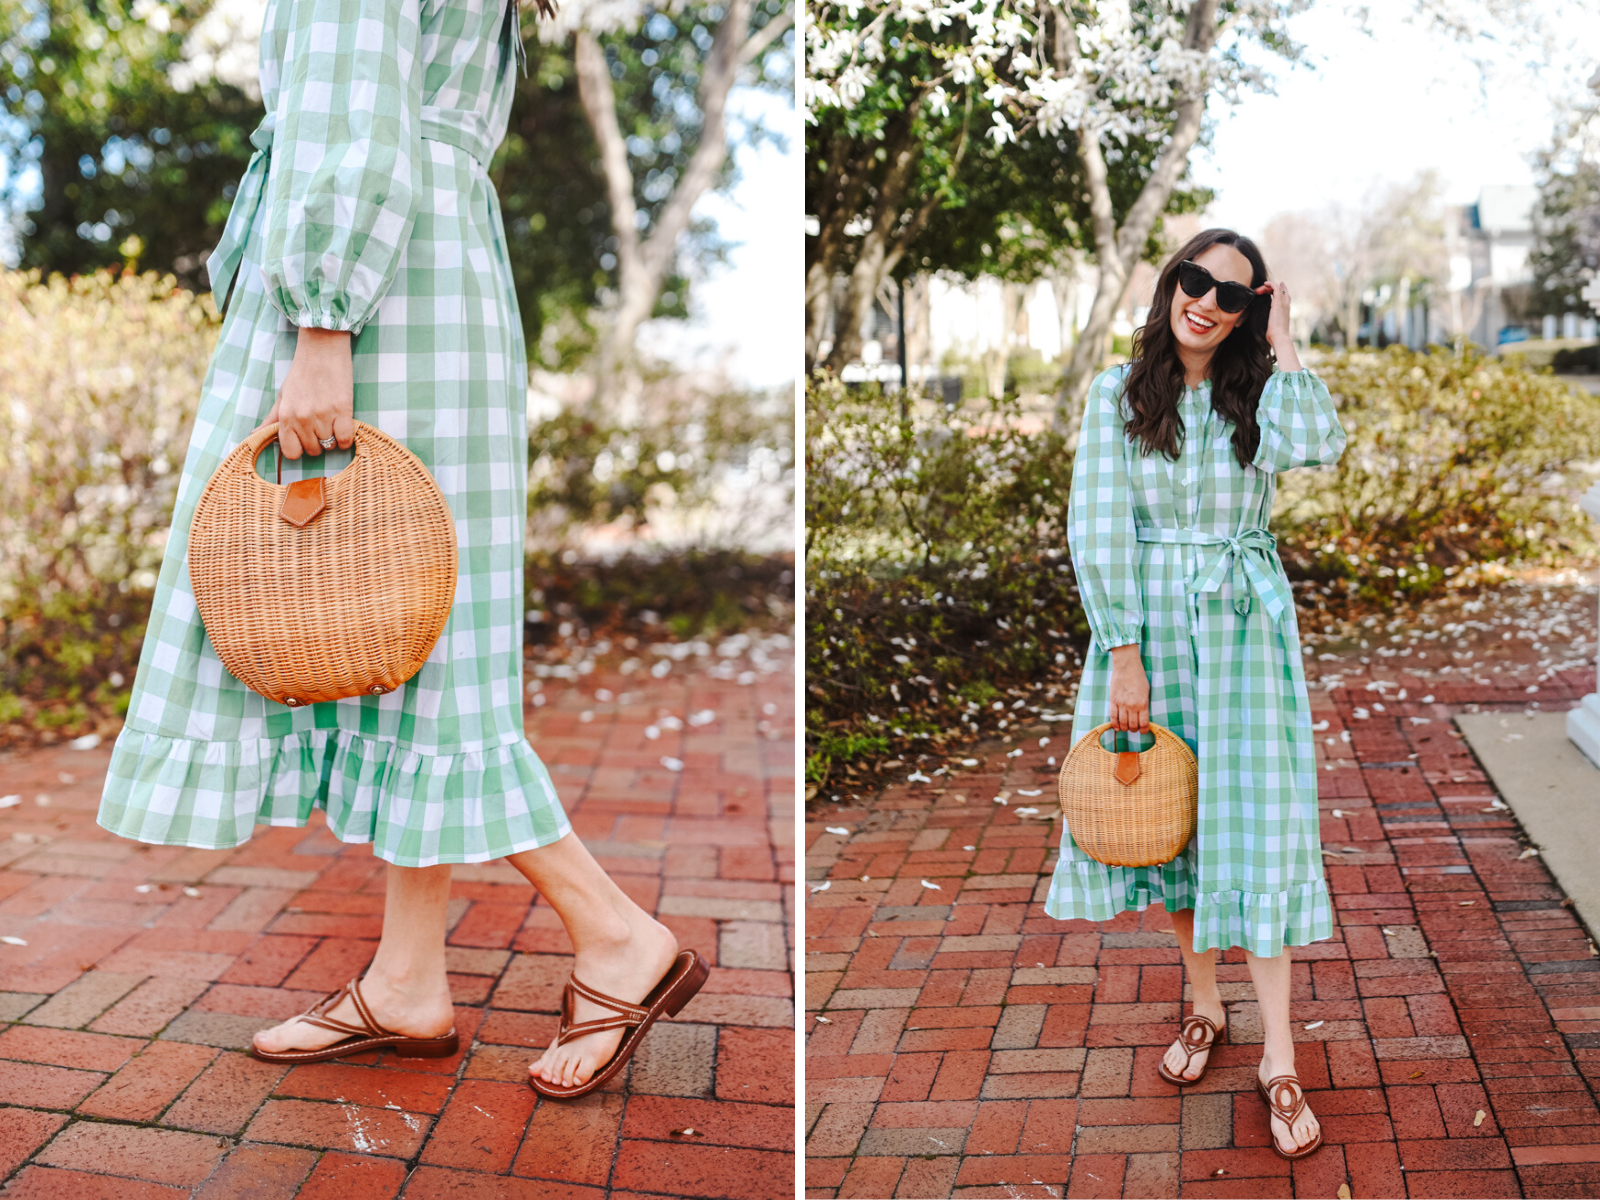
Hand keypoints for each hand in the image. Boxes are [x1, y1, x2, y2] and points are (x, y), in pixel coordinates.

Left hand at [259, 327, 354, 458]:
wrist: (322, 351)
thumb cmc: (302, 374)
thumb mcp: (283, 396)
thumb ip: (271, 419)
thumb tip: (254, 434)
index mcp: (286, 416)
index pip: (291, 452)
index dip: (300, 448)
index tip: (305, 438)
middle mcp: (303, 419)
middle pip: (313, 450)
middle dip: (318, 441)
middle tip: (321, 425)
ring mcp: (323, 415)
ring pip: (329, 445)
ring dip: (333, 437)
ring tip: (332, 421)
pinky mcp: (343, 410)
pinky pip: (345, 439)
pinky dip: (346, 438)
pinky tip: (343, 426)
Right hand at [1107, 644, 1149, 733]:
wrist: (1127, 667)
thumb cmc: (1139, 677)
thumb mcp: (1146, 691)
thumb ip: (1144, 704)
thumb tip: (1142, 715)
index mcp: (1143, 704)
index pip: (1144, 723)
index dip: (1144, 730)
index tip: (1143, 730)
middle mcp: (1132, 706)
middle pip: (1133, 725)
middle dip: (1134, 729)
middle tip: (1134, 729)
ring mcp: (1122, 704)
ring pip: (1123, 723)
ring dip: (1125, 728)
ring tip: (1126, 728)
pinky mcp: (1113, 700)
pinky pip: (1113, 716)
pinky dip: (1114, 724)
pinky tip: (1117, 727)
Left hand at [1255, 280, 1301, 370]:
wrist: (1279, 338)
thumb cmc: (1275, 337)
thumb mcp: (1271, 329)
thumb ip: (1269, 325)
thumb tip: (1263, 329)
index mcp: (1285, 312)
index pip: (1284, 298)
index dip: (1278, 291)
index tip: (1269, 289)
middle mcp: (1286, 306)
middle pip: (1283, 291)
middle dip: (1273, 288)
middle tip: (1263, 288)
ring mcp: (1283, 304)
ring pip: (1279, 288)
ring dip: (1269, 286)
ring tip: (1260, 288)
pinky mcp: (1278, 303)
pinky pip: (1276, 288)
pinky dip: (1271, 284)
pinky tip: (1264, 284)